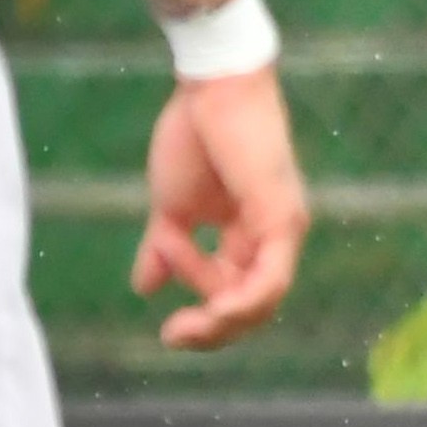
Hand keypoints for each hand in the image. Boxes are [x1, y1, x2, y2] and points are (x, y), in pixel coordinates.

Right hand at [135, 66, 308, 347]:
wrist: (211, 88)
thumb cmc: (195, 135)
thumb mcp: (171, 207)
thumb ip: (164, 249)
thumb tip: (144, 289)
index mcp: (249, 235)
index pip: (230, 290)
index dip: (194, 295)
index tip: (158, 271)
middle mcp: (274, 238)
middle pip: (251, 307)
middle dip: (211, 330)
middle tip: (172, 338)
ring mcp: (282, 230)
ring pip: (263, 301)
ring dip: (223, 323)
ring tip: (186, 329)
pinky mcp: (282, 219)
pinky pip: (270, 279)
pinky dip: (244, 301)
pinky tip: (216, 310)